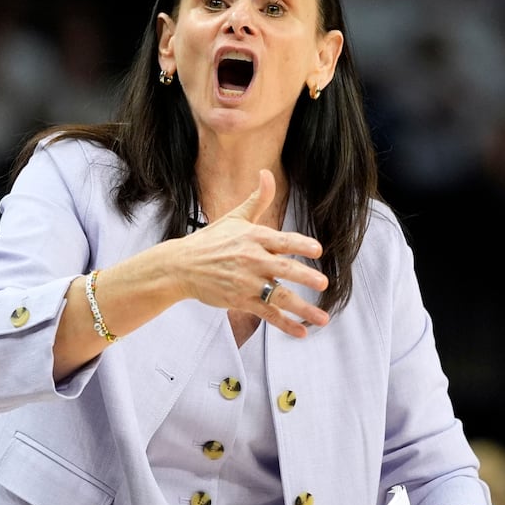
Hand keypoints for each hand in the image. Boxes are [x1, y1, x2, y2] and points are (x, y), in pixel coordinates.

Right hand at [177, 170, 330, 336]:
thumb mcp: (234, 217)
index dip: (300, 245)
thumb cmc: (210, 241)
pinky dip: (284, 324)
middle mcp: (251, 260)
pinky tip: (301, 331)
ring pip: (278, 296)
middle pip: (282, 268)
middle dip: (304, 276)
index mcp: (253, 237)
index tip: (317, 250)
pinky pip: (267, 313)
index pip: (281, 240)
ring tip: (322, 318)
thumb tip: (266, 173)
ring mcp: (246, 282)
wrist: (181, 266)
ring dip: (301, 308)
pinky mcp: (240, 300)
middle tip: (323, 283)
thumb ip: (257, 199)